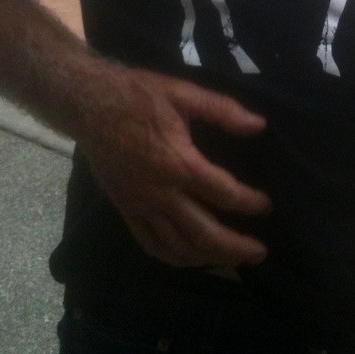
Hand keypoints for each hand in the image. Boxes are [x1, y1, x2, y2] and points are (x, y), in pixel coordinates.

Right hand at [78, 65, 270, 268]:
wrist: (88, 104)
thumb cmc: (138, 95)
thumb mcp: (184, 94)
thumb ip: (223, 111)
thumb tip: (259, 125)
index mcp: (179, 164)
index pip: (224, 194)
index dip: (250, 203)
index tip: (266, 206)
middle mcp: (160, 194)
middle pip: (203, 234)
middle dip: (235, 247)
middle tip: (259, 252)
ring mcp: (140, 206)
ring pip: (177, 247)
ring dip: (207, 258)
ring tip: (231, 260)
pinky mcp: (125, 209)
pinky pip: (150, 243)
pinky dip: (173, 257)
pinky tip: (189, 257)